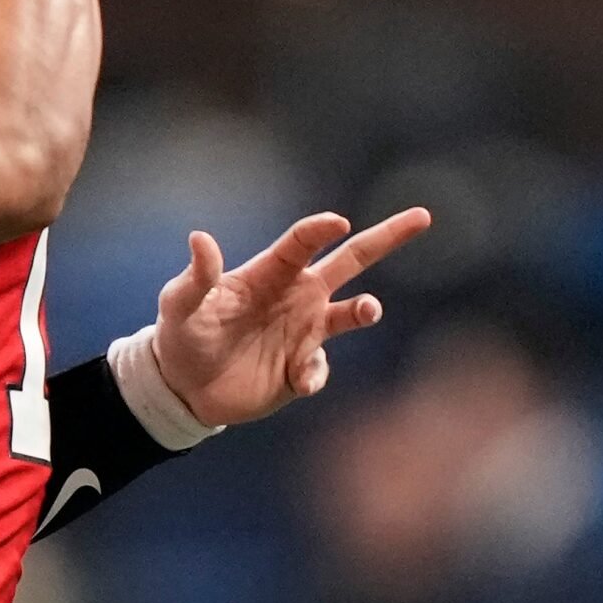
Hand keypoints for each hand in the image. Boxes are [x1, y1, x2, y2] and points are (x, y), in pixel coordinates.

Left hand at [153, 209, 432, 426]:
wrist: (184, 385)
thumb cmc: (182, 334)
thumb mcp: (180, 304)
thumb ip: (197, 275)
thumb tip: (200, 238)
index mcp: (270, 273)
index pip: (302, 244)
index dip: (320, 230)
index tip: (338, 222)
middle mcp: (297, 295)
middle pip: (351, 261)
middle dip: (386, 237)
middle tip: (421, 216)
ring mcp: (306, 330)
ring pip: (350, 314)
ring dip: (363, 310)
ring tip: (368, 309)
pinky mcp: (304, 367)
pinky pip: (321, 367)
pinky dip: (314, 373)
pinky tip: (296, 381)